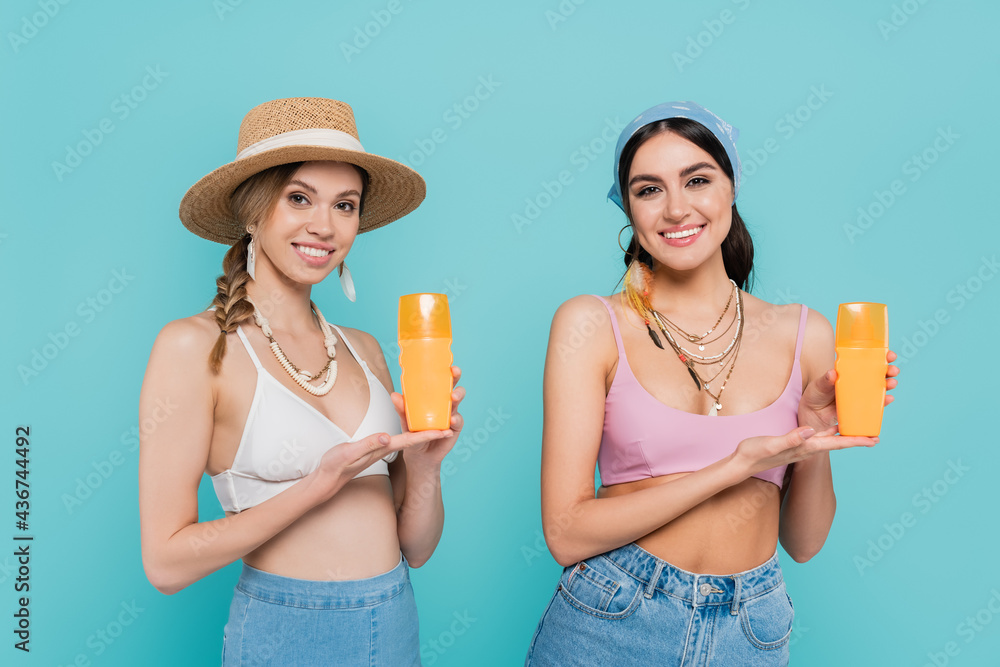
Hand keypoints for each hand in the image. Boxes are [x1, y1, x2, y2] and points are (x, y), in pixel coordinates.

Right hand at [315, 429, 446, 488]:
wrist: (327, 479)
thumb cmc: (336, 466)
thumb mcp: (350, 453)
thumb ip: (368, 445)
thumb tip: (388, 437)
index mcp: (383, 448)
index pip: (411, 440)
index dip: (429, 434)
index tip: (447, 429)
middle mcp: (386, 448)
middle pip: (414, 437)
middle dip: (432, 429)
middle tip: (449, 419)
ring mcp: (381, 448)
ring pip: (407, 436)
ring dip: (422, 427)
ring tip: (435, 415)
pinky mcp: (375, 447)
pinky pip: (397, 436)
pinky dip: (407, 427)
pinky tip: (409, 422)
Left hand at [390, 365, 464, 468]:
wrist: (419, 455)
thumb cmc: (413, 433)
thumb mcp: (405, 420)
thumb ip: (402, 409)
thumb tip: (395, 395)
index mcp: (433, 397)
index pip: (440, 381)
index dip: (445, 370)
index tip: (446, 362)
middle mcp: (444, 403)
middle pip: (454, 386)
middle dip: (456, 378)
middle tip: (454, 373)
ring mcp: (451, 415)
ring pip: (458, 401)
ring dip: (457, 396)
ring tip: (453, 397)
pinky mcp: (455, 428)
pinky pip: (458, 421)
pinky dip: (455, 420)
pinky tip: (450, 422)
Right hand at [735, 425, 876, 477]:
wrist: (742, 463)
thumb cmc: (754, 454)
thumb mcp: (771, 444)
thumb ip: (790, 438)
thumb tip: (810, 430)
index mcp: (805, 447)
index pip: (836, 443)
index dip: (855, 441)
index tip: (874, 440)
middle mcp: (807, 448)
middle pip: (838, 442)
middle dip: (856, 438)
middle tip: (875, 435)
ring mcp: (802, 446)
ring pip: (830, 438)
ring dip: (845, 434)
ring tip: (860, 427)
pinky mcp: (796, 442)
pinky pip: (819, 435)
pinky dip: (830, 429)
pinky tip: (833, 425)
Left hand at [798, 349, 899, 431]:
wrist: (812, 414)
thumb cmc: (816, 394)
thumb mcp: (819, 385)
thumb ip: (826, 380)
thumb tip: (832, 373)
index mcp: (849, 371)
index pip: (867, 360)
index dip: (880, 356)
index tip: (889, 354)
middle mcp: (858, 381)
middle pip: (878, 373)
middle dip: (889, 370)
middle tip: (893, 370)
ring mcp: (861, 394)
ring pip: (879, 387)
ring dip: (889, 384)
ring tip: (892, 383)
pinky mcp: (861, 407)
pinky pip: (875, 404)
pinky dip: (883, 401)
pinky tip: (888, 398)